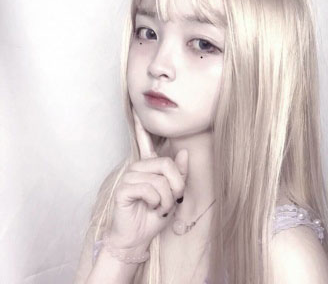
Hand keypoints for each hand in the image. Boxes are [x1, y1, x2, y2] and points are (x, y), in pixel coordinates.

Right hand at [107, 109, 188, 249]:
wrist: (137, 238)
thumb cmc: (154, 215)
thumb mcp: (173, 195)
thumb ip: (178, 174)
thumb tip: (183, 152)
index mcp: (149, 166)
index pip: (145, 142)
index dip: (141, 126)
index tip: (138, 109)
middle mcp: (138, 167)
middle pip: (167, 164)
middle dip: (176, 186)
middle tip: (171, 201)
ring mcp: (130, 176)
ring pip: (160, 180)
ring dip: (166, 199)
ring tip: (158, 207)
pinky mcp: (124, 188)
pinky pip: (149, 189)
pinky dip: (155, 202)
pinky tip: (148, 207)